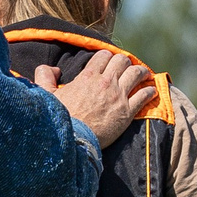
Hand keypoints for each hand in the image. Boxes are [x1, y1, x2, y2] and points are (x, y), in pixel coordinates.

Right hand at [35, 49, 153, 147]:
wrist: (72, 140)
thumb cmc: (59, 118)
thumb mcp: (45, 94)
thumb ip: (45, 76)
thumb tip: (53, 69)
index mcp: (88, 76)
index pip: (104, 55)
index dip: (107, 57)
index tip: (109, 62)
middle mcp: (106, 82)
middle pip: (122, 60)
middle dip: (125, 62)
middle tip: (126, 68)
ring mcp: (118, 96)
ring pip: (136, 73)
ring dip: (141, 72)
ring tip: (144, 75)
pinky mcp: (127, 111)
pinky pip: (144, 95)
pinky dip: (149, 91)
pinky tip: (151, 91)